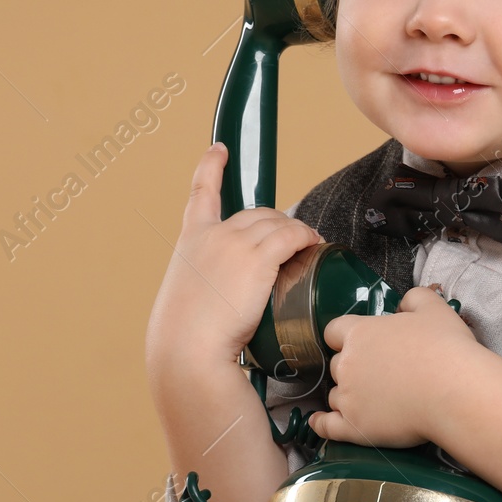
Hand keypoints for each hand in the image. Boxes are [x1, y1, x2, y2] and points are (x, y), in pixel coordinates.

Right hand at [145, 143, 324, 382]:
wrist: (187, 352)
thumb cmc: (186, 340)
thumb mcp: (188, 299)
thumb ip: (206, 286)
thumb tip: (224, 300)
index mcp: (191, 242)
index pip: (201, 193)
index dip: (212, 167)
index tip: (220, 149)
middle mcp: (213, 235)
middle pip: (256, 213)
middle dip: (277, 223)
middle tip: (291, 245)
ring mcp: (235, 244)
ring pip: (277, 223)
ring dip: (296, 231)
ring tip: (310, 247)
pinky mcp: (257, 258)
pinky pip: (292, 235)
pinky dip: (306, 236)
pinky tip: (315, 244)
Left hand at [311, 286, 481, 449]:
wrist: (455, 391)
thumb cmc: (445, 347)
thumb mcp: (434, 308)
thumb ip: (414, 299)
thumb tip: (403, 304)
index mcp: (360, 333)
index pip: (334, 330)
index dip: (345, 337)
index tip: (360, 343)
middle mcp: (347, 364)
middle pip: (337, 365)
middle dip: (353, 368)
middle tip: (380, 374)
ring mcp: (349, 398)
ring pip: (336, 396)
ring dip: (348, 396)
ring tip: (373, 401)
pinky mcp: (355, 427)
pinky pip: (328, 427)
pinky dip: (322, 424)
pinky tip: (319, 422)